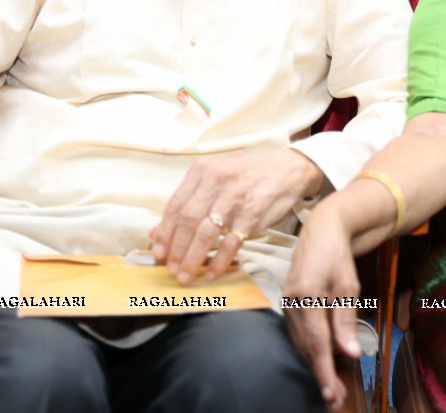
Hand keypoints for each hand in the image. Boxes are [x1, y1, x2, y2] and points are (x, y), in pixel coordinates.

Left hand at [149, 149, 323, 282]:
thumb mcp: (215, 180)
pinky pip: (231, 243)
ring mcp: (235, 198)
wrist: (288, 170)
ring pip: (206, 234)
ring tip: (186, 275)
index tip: (158, 252)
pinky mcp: (252, 214)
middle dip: (177, 250)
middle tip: (171, 269)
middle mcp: (217, 181)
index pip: (175, 205)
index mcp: (203, 170)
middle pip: (188, 221)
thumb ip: (187, 202)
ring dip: (193, 258)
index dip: (165, 232)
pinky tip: (212, 272)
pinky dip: (219, 261)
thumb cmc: (247, 176)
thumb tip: (157, 232)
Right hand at [283, 201, 361, 411]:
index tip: (331, 393)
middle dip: (321, 374)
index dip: (324, 370)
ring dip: (315, 365)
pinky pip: (298, 334)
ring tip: (332, 387)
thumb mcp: (349, 286)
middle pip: (306, 348)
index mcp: (307, 297)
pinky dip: (310, 350)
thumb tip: (350, 353)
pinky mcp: (288, 304)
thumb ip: (346, 321)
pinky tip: (322, 361)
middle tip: (336, 399)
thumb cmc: (338, 256)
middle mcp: (291, 303)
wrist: (321, 230)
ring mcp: (287, 304)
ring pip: (300, 343)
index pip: (317, 343)